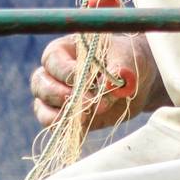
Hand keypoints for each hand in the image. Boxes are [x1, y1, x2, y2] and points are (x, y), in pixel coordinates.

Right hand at [30, 32, 158, 130]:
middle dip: (62, 96)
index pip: (53, 61)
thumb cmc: (128, 60)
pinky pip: (55, 126)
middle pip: (41, 85)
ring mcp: (58, 97)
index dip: (67, 73)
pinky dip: (66, 129)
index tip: (89, 83)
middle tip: (88, 102)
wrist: (138, 83)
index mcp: (64, 50)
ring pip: (42, 108)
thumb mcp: (127, 58)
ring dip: (60, 115)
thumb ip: (119, 69)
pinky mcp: (67, 116)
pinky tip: (84, 128)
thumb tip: (107, 86)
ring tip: (85, 116)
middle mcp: (55, 73)